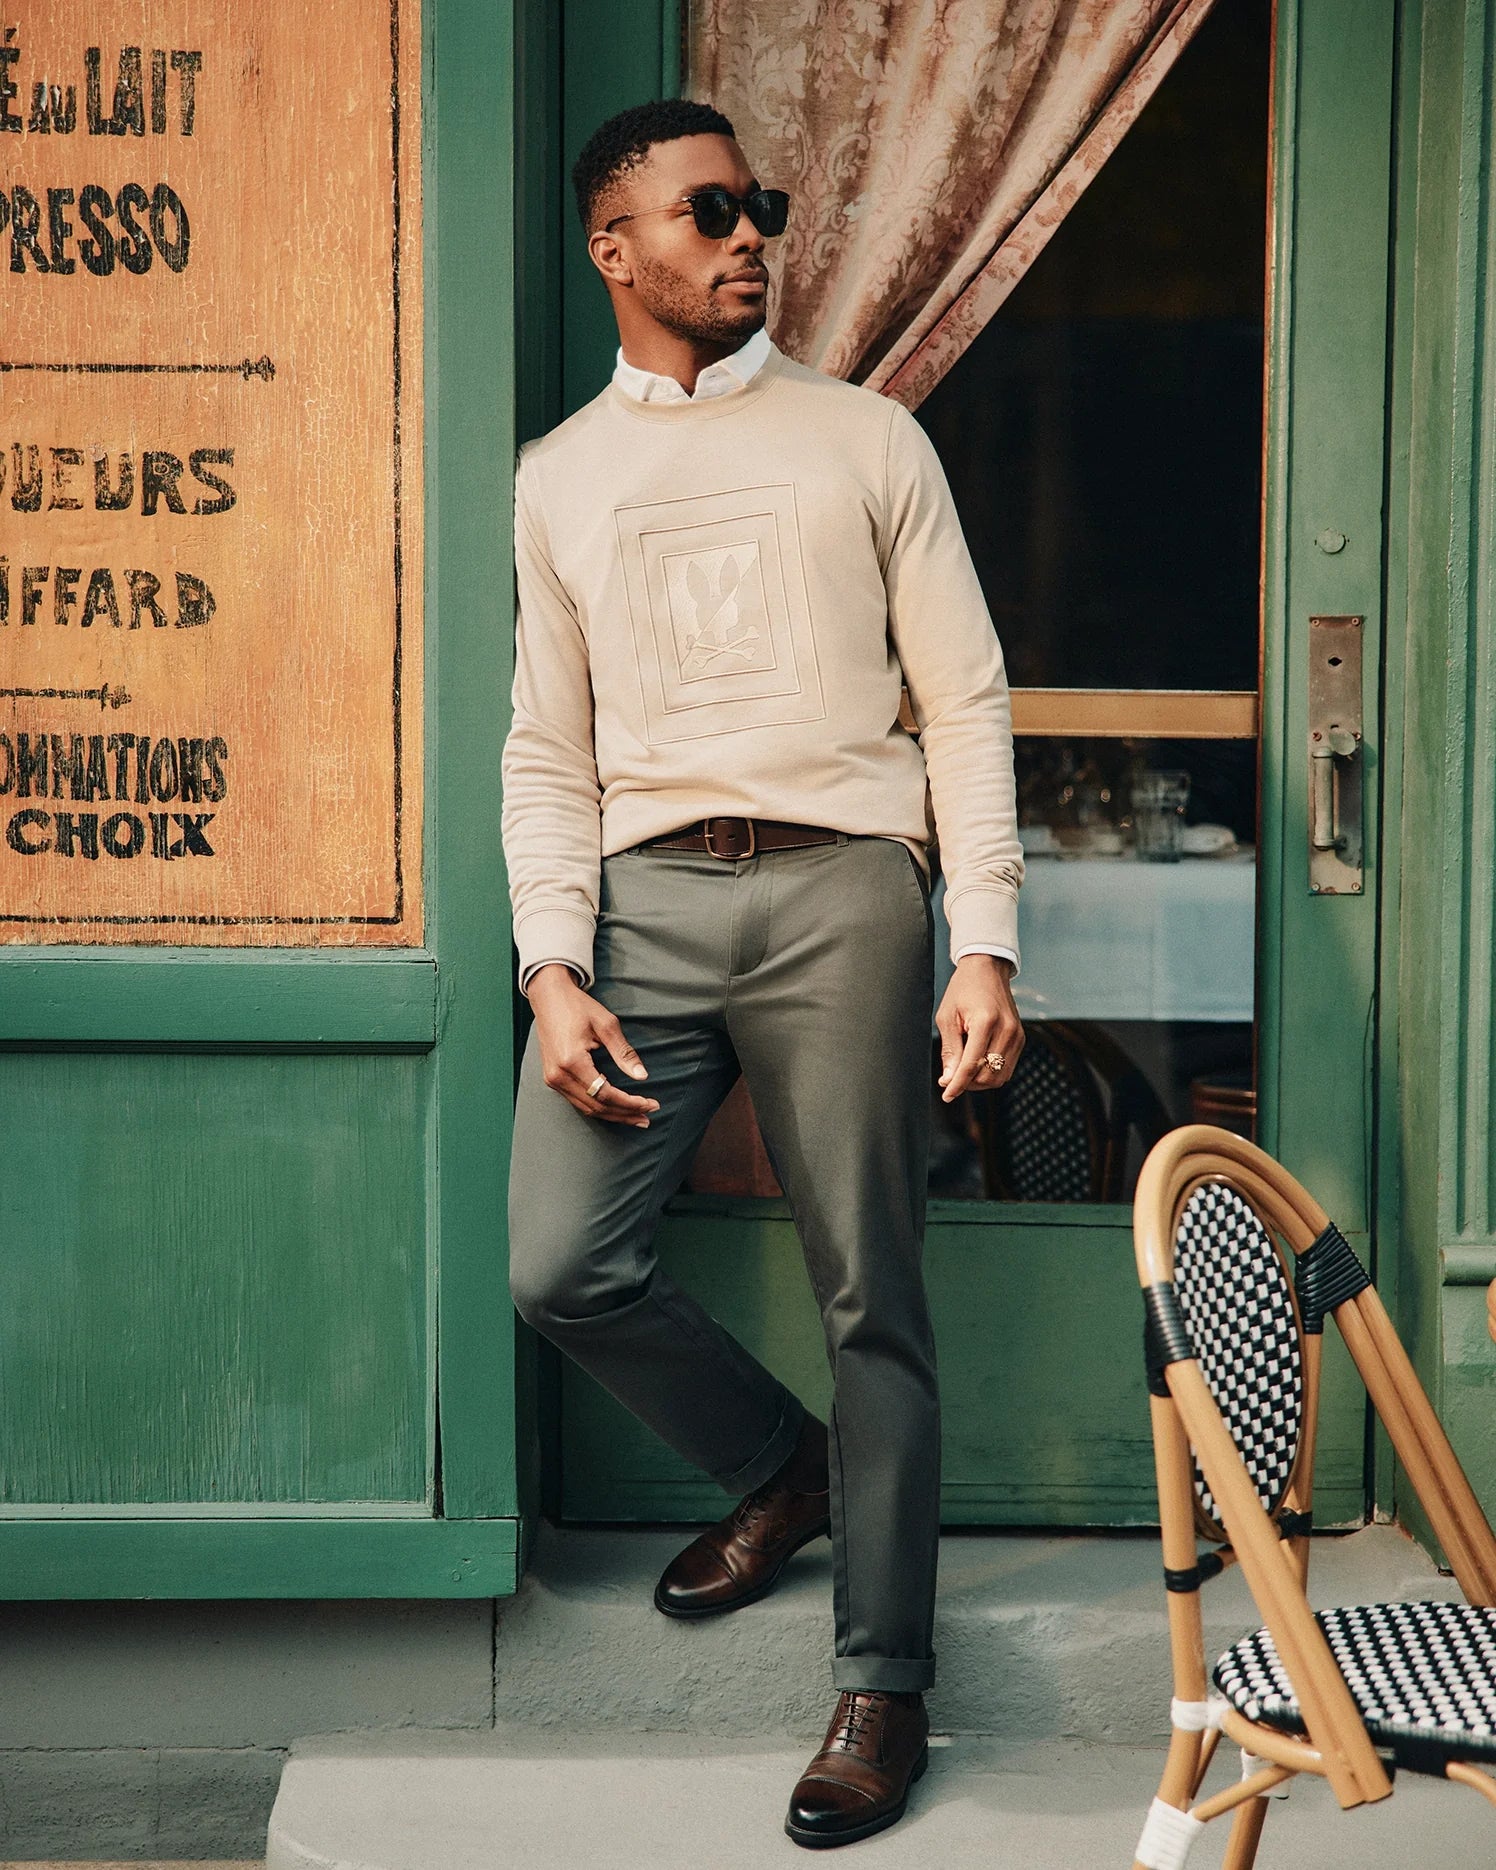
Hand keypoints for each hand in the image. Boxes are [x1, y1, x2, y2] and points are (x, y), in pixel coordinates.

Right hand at [528, 964, 660, 1126]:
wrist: (548, 997)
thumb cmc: (578, 1006)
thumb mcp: (606, 1024)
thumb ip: (624, 1053)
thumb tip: (642, 1076)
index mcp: (571, 1061)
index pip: (605, 1094)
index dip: (630, 1103)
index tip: (651, 1104)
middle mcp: (558, 1075)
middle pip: (596, 1107)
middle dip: (625, 1114)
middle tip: (648, 1117)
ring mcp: (552, 1079)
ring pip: (586, 1108)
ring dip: (613, 1114)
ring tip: (636, 1117)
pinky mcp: (551, 1078)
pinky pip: (578, 1101)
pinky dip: (598, 1107)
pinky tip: (616, 1108)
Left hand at [936, 954, 1023, 1101]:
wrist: (986, 970)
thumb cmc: (963, 990)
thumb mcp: (947, 1017)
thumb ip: (950, 1051)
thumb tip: (949, 1080)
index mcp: (986, 1022)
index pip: (971, 1065)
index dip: (957, 1084)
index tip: (946, 1095)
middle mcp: (1007, 1031)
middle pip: (988, 1076)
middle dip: (967, 1083)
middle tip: (950, 1076)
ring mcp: (1017, 1036)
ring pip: (1000, 1077)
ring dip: (979, 1081)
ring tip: (963, 1069)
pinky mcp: (1021, 1039)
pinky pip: (1007, 1068)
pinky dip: (990, 1072)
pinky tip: (976, 1062)